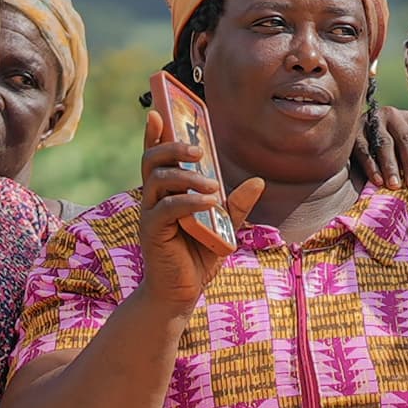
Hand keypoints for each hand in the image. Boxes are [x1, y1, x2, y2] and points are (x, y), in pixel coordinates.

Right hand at [136, 119, 256, 311]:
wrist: (180, 295)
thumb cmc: (197, 259)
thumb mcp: (224, 228)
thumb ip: (237, 206)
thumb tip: (257, 181)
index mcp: (166, 193)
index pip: (156, 157)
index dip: (154, 134)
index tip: (158, 112)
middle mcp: (153, 199)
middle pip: (152, 161)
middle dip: (172, 147)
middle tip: (198, 150)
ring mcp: (150, 215)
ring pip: (158, 180)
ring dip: (186, 176)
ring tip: (213, 185)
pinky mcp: (152, 232)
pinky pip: (166, 209)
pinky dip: (189, 202)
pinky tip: (209, 203)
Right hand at [357, 106, 407, 193]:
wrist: (352, 142)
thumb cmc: (393, 155)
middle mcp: (394, 116)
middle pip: (407, 139)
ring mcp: (373, 122)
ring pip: (385, 144)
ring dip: (391, 166)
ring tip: (396, 186)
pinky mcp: (355, 132)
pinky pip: (365, 149)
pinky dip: (372, 166)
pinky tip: (378, 181)